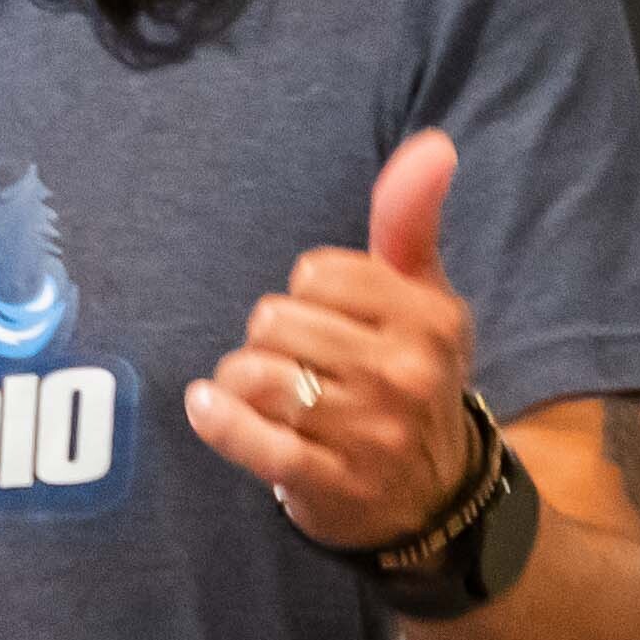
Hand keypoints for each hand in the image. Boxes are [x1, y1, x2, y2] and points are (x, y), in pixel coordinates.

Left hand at [182, 127, 489, 557]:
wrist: (432, 494)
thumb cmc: (410, 375)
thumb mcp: (423, 297)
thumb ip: (411, 223)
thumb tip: (432, 145)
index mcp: (428, 318)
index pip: (316, 274)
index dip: (305, 292)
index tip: (324, 317)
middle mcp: (404, 373)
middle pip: (277, 321)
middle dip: (267, 337)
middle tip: (290, 360)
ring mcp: (366, 433)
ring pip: (257, 376)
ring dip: (240, 380)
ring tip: (256, 391)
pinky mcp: (327, 483)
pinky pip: (251, 439)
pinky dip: (218, 419)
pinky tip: (208, 407)